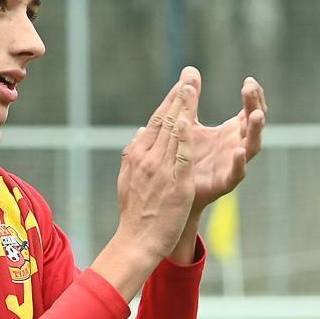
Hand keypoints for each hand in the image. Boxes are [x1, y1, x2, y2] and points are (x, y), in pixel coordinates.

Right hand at [94, 75, 199, 297]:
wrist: (136, 241)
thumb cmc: (135, 214)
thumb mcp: (128, 180)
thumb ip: (134, 156)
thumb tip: (138, 135)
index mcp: (137, 155)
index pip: (155, 122)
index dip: (168, 102)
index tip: (179, 85)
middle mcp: (147, 159)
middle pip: (164, 122)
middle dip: (177, 98)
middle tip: (187, 77)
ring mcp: (160, 170)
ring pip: (173, 133)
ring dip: (182, 109)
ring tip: (190, 88)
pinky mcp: (175, 183)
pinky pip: (181, 156)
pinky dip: (185, 138)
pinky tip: (191, 122)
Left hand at [181, 70, 265, 211]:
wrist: (173, 192)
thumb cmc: (184, 156)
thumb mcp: (187, 123)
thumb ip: (190, 100)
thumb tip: (189, 70)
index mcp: (231, 131)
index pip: (249, 110)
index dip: (253, 96)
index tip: (250, 81)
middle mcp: (236, 145)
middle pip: (254, 124)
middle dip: (255, 105)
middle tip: (251, 89)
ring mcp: (233, 164)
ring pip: (252, 147)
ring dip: (255, 130)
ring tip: (256, 115)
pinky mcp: (225, 182)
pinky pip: (237, 173)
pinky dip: (239, 162)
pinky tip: (238, 151)